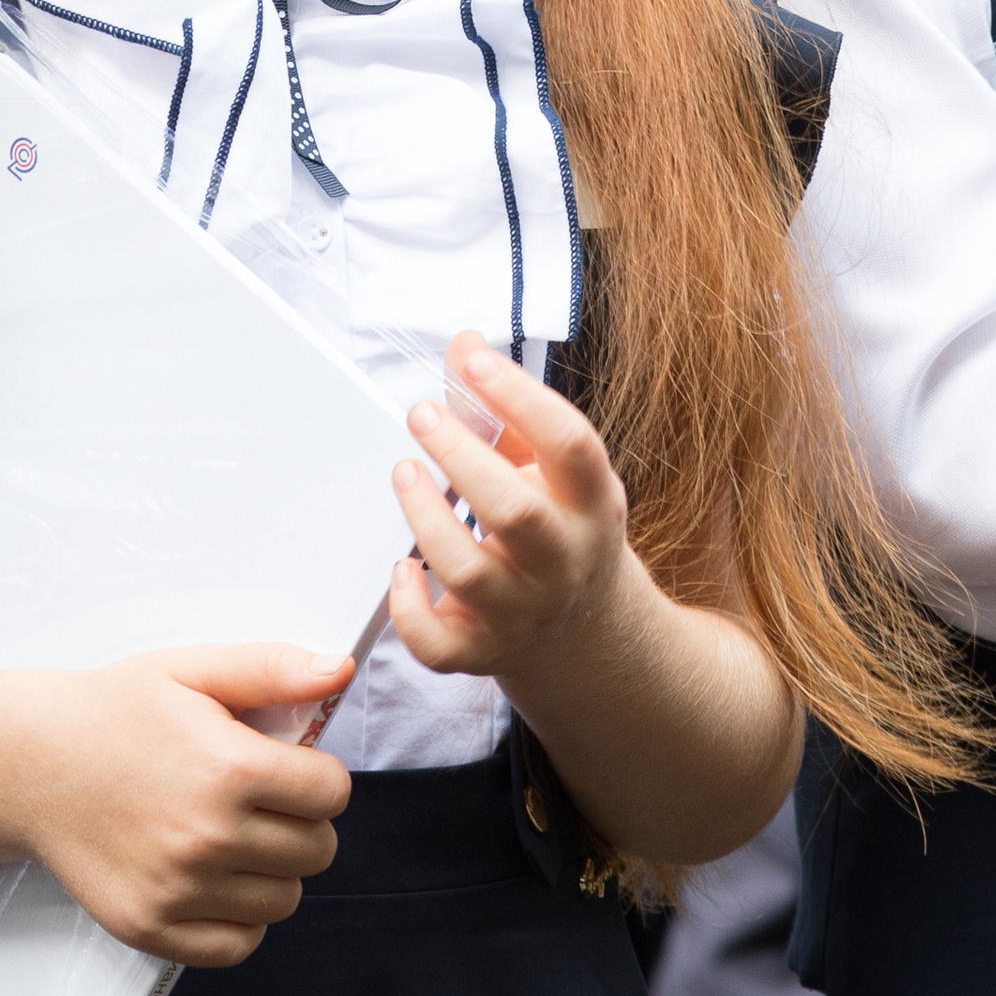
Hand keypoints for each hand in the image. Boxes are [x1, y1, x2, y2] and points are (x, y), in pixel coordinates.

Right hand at [9, 641, 350, 965]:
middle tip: (261, 801)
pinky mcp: (151, 928)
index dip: (318, 777)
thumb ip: (273, 668)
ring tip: (234, 836)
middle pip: (316, 851)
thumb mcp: (194, 669)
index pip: (332, 794)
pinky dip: (239, 919)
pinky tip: (217, 880)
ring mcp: (178, 890)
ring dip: (273, 871)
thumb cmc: (114, 714)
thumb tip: (339, 669)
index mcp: (229, 769)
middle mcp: (208, 837)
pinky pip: (237, 946)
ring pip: (284, 900)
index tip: (290, 769)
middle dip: (301, 822)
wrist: (33, 765)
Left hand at [389, 333, 633, 683]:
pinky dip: (411, 611)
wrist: (589, 633)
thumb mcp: (555, 470)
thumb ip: (506, 411)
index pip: (569, 444)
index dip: (520, 397)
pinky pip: (440, 646)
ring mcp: (524, 611)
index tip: (474, 363)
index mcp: (592, 503)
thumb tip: (463, 343)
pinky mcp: (484, 652)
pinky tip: (403, 570)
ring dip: (426, 519)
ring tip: (403, 471)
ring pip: (469, 574)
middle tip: (421, 414)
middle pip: (515, 511)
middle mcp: (564, 560)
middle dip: (461, 457)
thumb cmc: (562, 529)